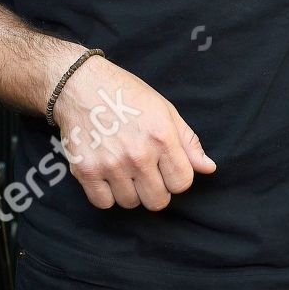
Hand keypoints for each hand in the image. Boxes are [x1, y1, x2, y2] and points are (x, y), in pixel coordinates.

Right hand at [51, 55, 215, 211]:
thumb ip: (188, 142)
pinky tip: (107, 175)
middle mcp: (137, 154)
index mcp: (162, 137)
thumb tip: (208, 168)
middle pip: (158, 201)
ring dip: (130, 191)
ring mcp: (110, 164)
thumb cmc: (126, 95)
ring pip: (130, 203)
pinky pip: (103, 203)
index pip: (182, 183)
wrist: (80, 85)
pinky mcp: (85, 171)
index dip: (177, 178)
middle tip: (146, 172)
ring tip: (124, 169)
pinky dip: (107, 195)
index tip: (167, 168)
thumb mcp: (164, 110)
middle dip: (156, 189)